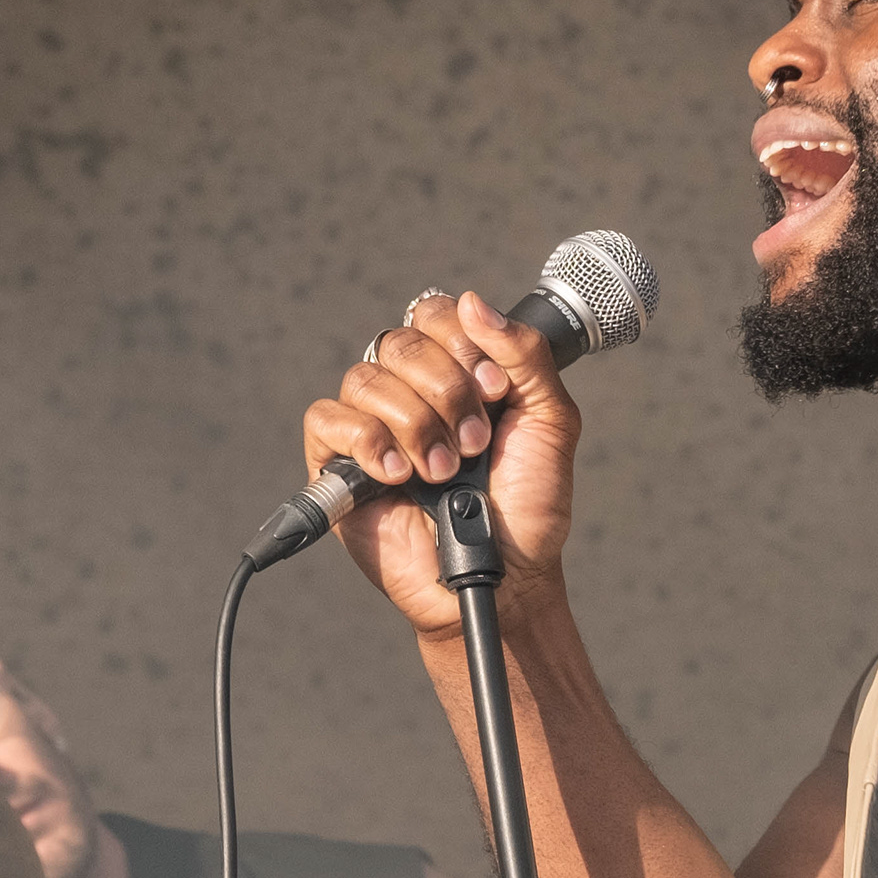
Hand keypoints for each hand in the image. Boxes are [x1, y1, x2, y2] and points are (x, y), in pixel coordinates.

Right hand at [298, 288, 583, 636]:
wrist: (508, 574)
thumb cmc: (529, 505)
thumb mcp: (550, 422)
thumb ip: (525, 356)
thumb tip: (475, 303)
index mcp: (456, 370)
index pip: (436, 314)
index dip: (463, 344)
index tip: (496, 391)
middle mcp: (409, 390)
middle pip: (401, 342)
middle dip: (447, 392)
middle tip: (476, 443)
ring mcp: (371, 426)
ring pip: (366, 378)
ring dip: (417, 425)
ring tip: (444, 472)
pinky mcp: (338, 465)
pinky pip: (327, 419)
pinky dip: (369, 442)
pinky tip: (400, 475)